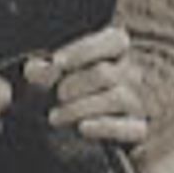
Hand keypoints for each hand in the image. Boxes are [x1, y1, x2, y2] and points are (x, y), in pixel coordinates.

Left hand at [24, 25, 147, 148]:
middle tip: (57, 95)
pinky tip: (83, 128)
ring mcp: (138, 101)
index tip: (56, 62)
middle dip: (74, 84)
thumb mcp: (55, 77)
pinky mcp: (139, 129)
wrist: (87, 131)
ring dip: (80, 108)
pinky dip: (105, 127)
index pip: (114, 41)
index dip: (83, 51)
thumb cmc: (72, 93)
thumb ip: (44, 70)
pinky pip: (131, 128)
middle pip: (105, 74)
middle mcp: (132, 73)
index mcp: (118, 51)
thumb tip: (34, 69)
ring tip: (56, 117)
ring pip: (116, 99)